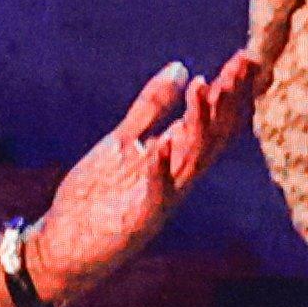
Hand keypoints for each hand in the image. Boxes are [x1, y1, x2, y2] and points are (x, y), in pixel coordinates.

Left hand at [21, 53, 258, 303]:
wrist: (64, 249)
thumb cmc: (95, 198)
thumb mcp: (123, 141)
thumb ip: (152, 108)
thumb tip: (182, 68)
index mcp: (172, 158)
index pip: (211, 121)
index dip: (228, 90)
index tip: (244, 57)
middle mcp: (175, 179)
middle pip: (211, 137)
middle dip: (226, 101)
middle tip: (241, 65)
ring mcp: (159, 201)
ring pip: (191, 161)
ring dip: (198, 125)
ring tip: (204, 88)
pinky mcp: (138, 222)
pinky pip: (155, 195)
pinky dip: (159, 170)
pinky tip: (161, 144)